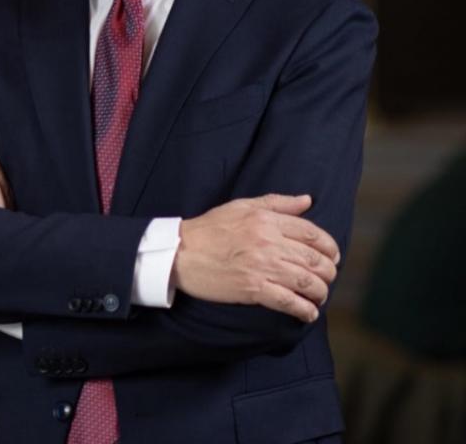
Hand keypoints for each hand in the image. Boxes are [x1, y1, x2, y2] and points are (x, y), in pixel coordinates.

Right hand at [172, 194, 339, 322]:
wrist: (181, 252)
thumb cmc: (210, 227)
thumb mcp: (243, 206)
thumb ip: (278, 202)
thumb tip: (307, 201)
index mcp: (267, 219)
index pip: (312, 233)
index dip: (329, 247)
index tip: (333, 256)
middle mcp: (268, 242)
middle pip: (314, 259)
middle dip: (329, 272)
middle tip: (329, 278)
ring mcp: (262, 267)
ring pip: (306, 282)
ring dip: (321, 292)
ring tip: (321, 296)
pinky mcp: (253, 290)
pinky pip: (287, 302)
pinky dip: (304, 310)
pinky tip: (308, 313)